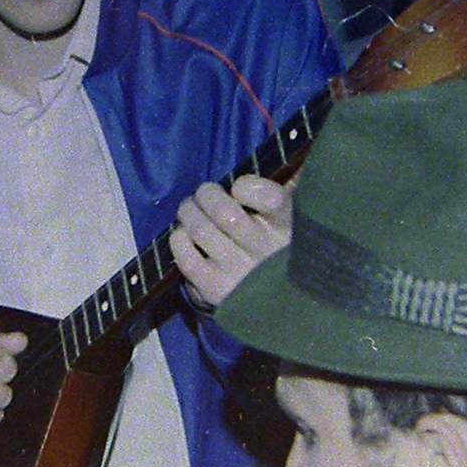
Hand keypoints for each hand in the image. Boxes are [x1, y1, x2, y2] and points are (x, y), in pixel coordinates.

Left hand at [170, 175, 291, 311]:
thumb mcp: (284, 215)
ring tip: (190, 209)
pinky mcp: (216, 290)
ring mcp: (240, 274)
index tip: (239, 187)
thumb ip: (276, 189)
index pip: (273, 200)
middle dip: (206, 194)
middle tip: (204, 193)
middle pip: (224, 213)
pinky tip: (185, 235)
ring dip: (189, 212)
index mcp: (287, 226)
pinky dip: (179, 240)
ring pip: (201, 231)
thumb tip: (270, 168)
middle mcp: (265, 251)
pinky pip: (187, 258)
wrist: (275, 298)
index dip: (250, 188)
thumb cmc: (274, 242)